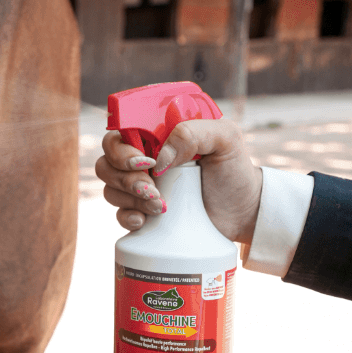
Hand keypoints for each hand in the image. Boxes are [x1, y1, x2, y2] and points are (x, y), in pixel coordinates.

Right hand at [95, 119, 262, 243]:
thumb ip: (191, 132)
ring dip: (131, 198)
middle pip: (107, 163)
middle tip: (153, 187)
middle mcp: (143, 159)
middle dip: (126, 177)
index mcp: (155, 136)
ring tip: (162, 206)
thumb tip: (158, 158)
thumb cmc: (234, 170)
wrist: (244, 212)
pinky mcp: (142, 212)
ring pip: (110, 188)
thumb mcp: (224, 139)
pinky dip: (128, 217)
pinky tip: (146, 220)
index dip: (121, 149)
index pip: (119, 133)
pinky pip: (118, 214)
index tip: (145, 161)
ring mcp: (140, 187)